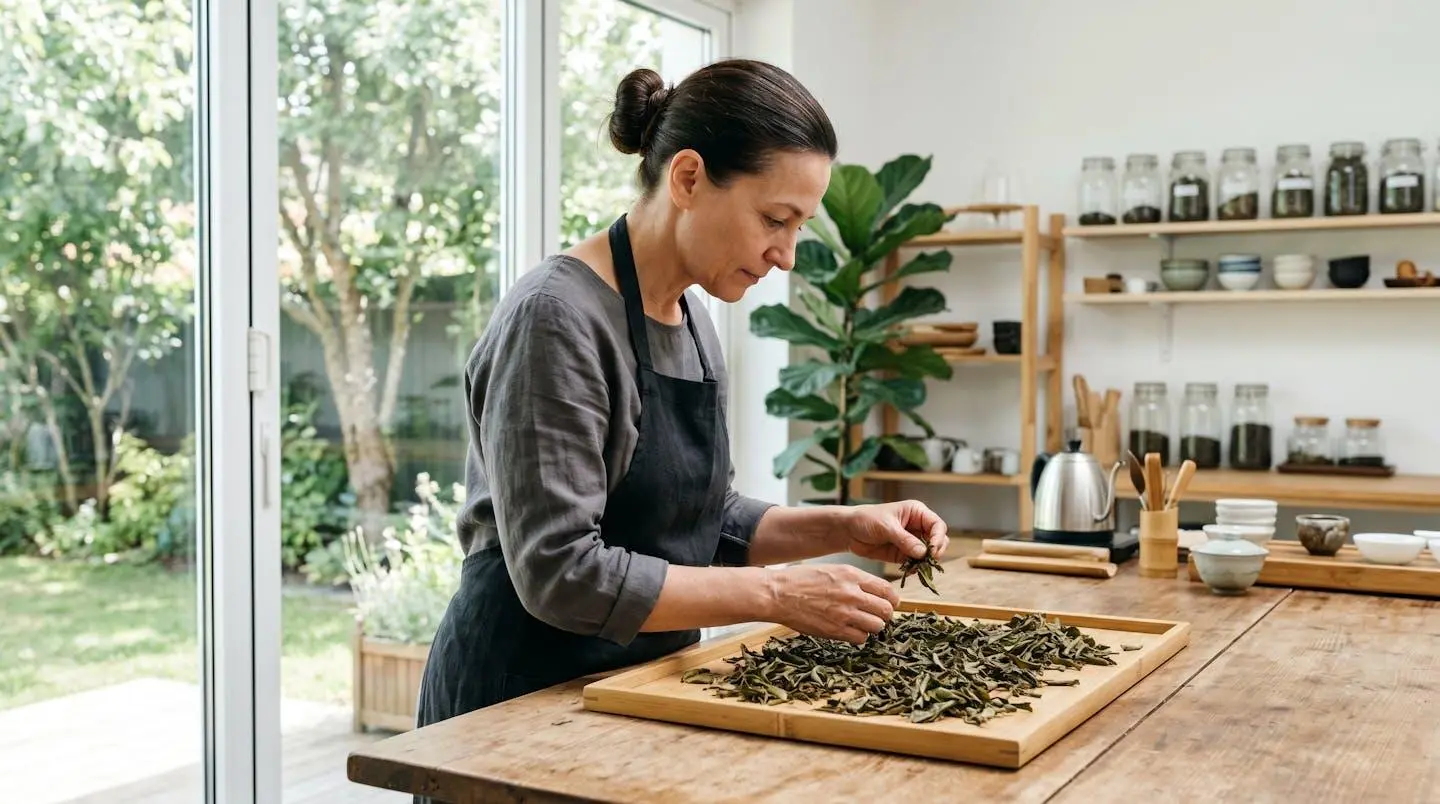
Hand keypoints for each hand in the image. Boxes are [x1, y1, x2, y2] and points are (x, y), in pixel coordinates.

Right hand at [765, 563, 900, 643]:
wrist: (778, 594)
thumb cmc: (801, 580)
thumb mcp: (832, 570)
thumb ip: (854, 580)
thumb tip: (873, 592)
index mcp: (852, 576)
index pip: (887, 590)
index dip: (891, 599)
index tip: (888, 603)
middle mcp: (852, 594)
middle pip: (886, 610)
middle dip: (884, 614)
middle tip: (876, 615)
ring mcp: (844, 614)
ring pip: (877, 626)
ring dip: (873, 626)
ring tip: (862, 624)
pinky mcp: (835, 630)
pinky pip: (861, 638)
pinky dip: (859, 636)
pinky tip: (850, 630)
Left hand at [842, 500, 948, 563]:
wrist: (849, 531)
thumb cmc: (866, 519)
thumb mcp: (886, 527)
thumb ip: (905, 539)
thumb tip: (923, 552)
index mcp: (917, 513)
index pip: (937, 525)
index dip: (938, 538)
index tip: (932, 551)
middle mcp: (918, 527)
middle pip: (938, 541)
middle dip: (935, 552)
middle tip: (926, 561)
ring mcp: (912, 542)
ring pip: (928, 554)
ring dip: (925, 562)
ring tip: (916, 567)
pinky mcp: (903, 555)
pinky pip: (916, 563)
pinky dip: (915, 568)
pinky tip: (908, 570)